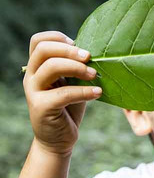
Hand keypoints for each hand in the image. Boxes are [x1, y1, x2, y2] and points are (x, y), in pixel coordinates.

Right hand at [23, 31, 101, 154]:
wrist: (59, 139)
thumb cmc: (69, 108)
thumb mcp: (72, 84)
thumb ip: (76, 69)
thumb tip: (96, 53)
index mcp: (38, 68)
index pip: (38, 41)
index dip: (58, 37)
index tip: (78, 44)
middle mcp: (32, 77)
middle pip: (44, 50)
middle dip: (70, 50)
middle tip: (90, 57)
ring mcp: (34, 92)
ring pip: (51, 67)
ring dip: (77, 68)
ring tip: (94, 75)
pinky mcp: (41, 107)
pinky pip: (64, 93)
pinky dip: (84, 91)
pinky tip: (98, 93)